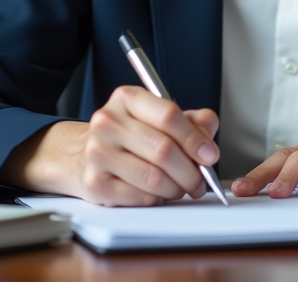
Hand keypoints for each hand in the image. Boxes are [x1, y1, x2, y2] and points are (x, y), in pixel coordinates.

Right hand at [1, 85, 219, 206]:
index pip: (168, 115)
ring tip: (181, 187)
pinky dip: (158, 199)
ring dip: (176, 188)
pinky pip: (140, 197)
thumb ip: (192, 120)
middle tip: (200, 180)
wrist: (87, 155)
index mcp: (127, 98)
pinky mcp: (94, 183)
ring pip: (154, 177)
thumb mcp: (159, 117)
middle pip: (163, 150)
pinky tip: (158, 192)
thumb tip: (208, 133)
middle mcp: (107, 122)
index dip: (195, 138)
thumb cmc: (131, 135)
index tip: (210, 155)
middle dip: (191, 171)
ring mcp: (97, 153)